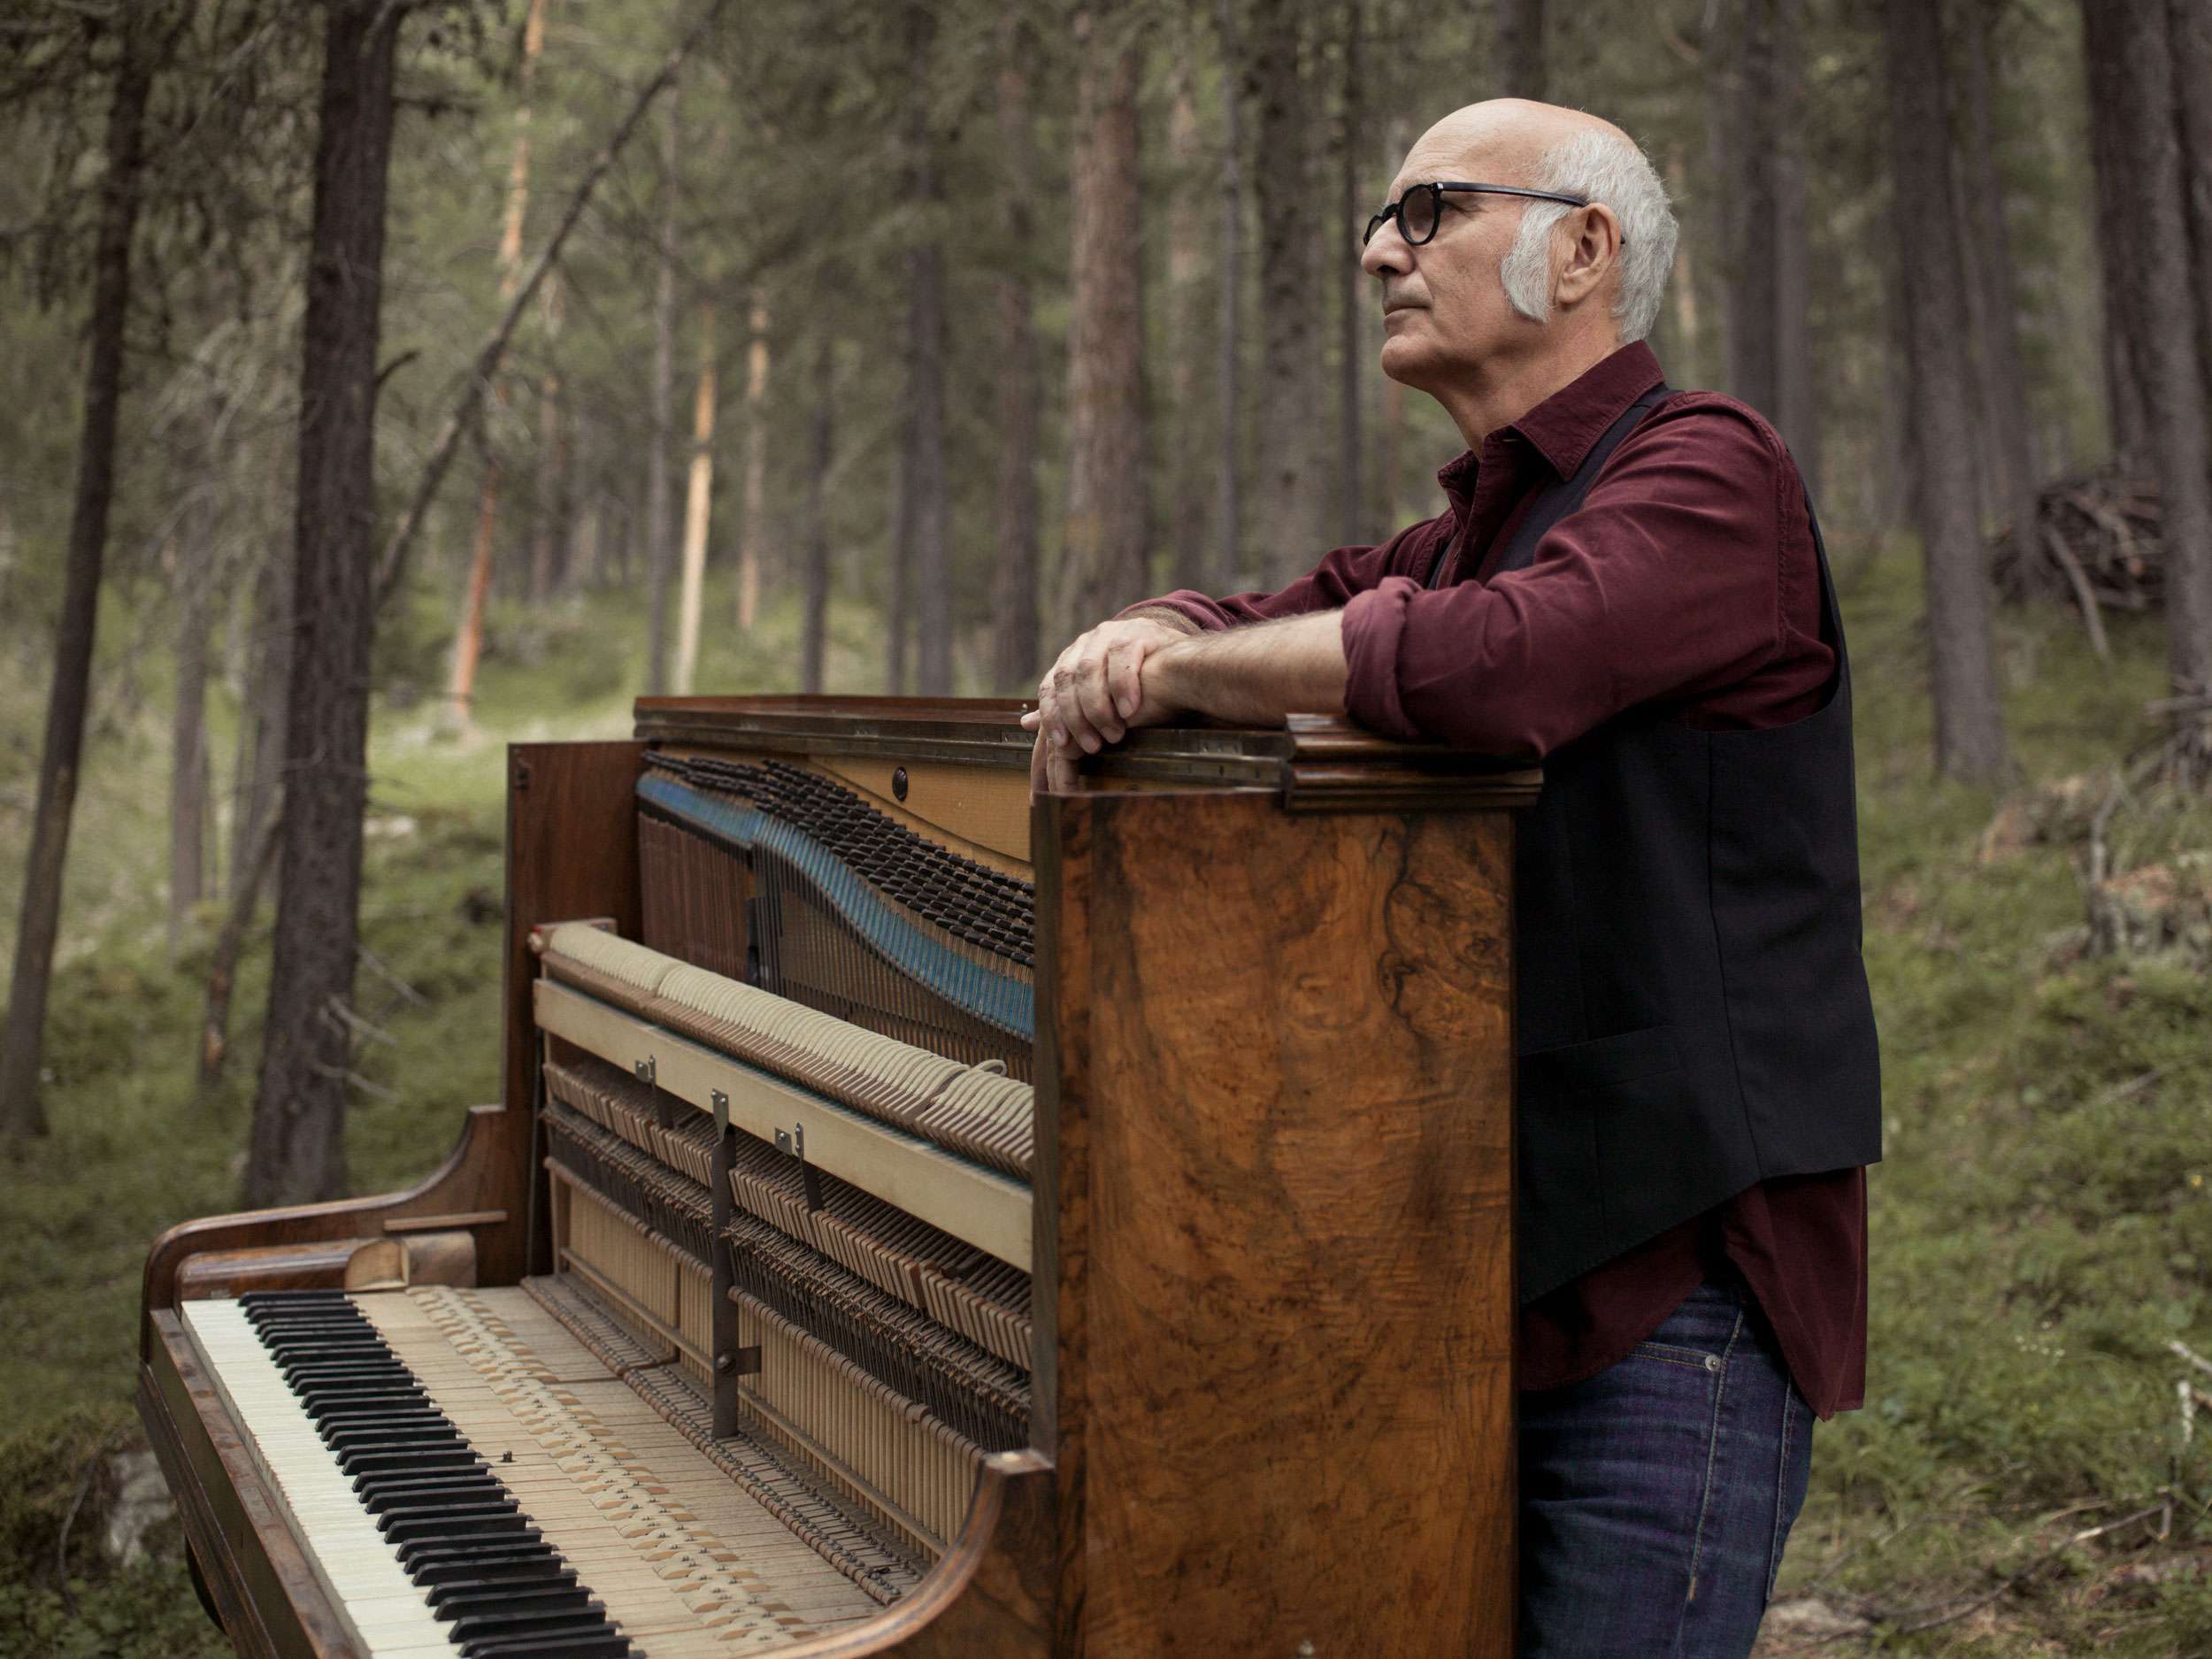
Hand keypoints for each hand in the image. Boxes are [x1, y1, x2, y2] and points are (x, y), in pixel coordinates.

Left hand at [1022, 615, 1187, 792]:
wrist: (1184, 666)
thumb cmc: (1141, 689)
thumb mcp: (1100, 703)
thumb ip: (1066, 711)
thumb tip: (1026, 724)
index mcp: (1072, 659)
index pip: (1050, 686)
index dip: (1053, 715)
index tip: (1062, 744)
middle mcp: (1087, 643)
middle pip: (1066, 679)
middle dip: (1076, 716)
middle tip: (1093, 746)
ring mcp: (1111, 634)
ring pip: (1089, 668)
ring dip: (1098, 706)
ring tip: (1114, 734)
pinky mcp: (1137, 632)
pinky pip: (1121, 656)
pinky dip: (1122, 685)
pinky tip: (1129, 709)